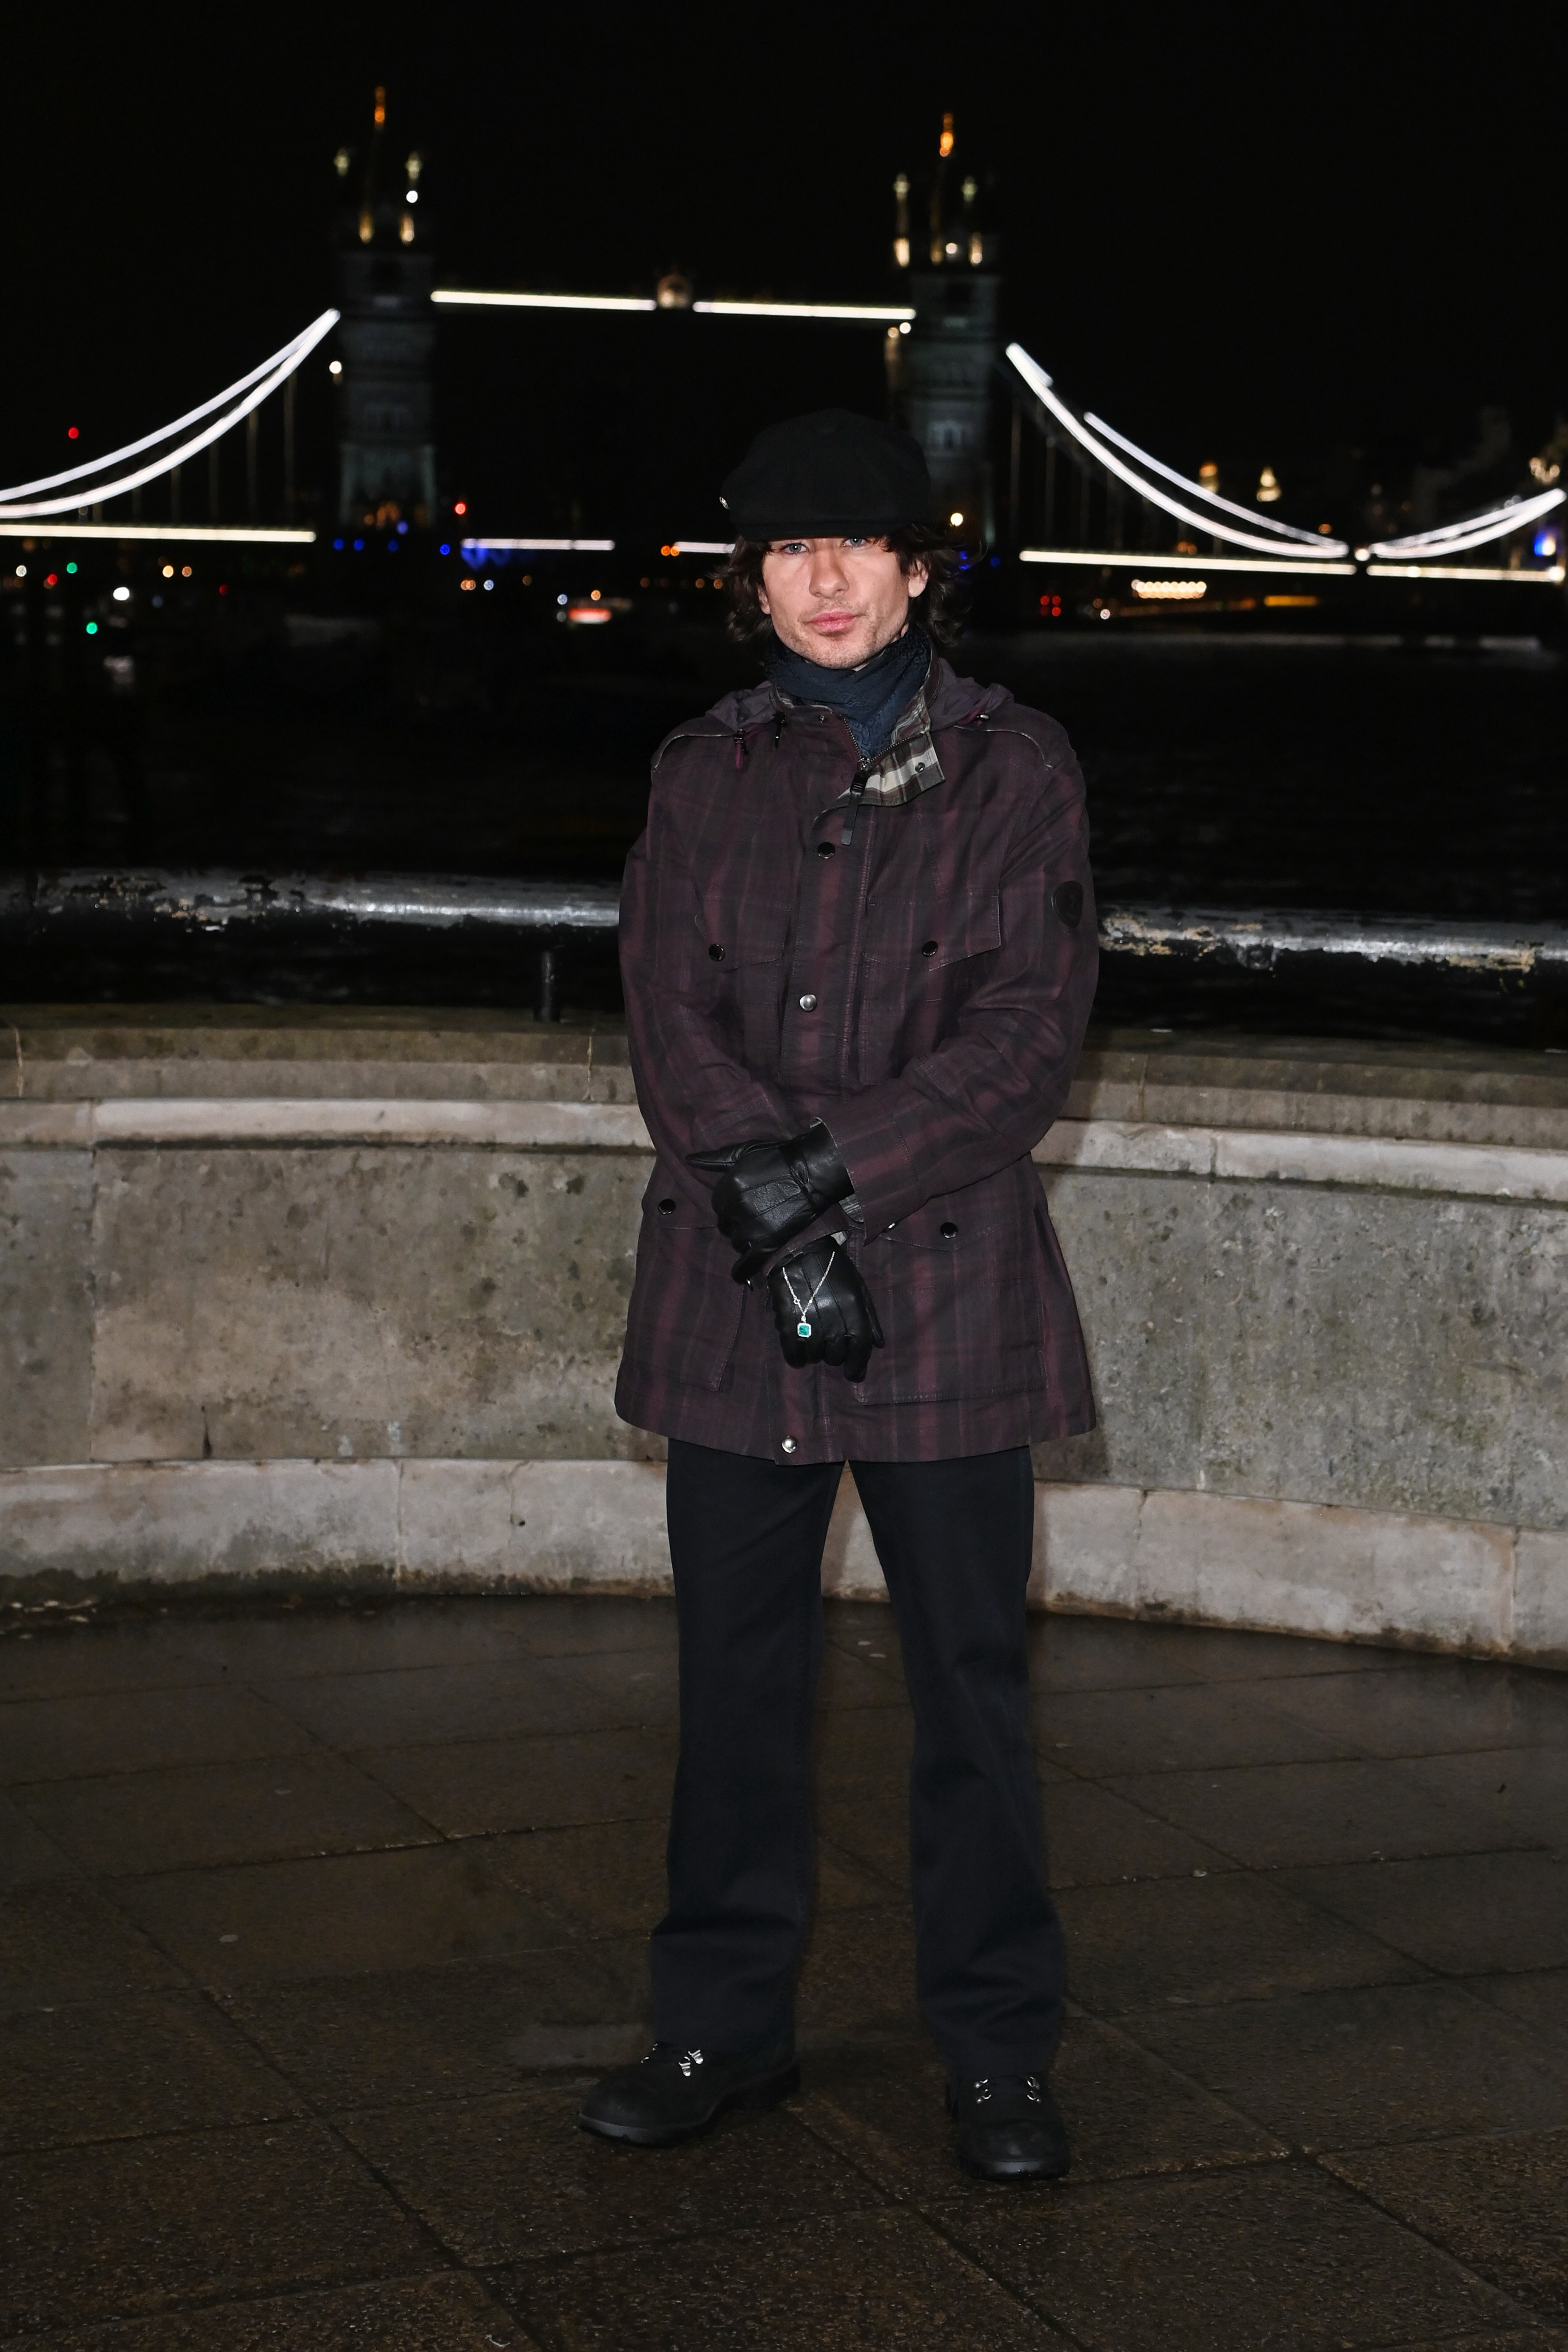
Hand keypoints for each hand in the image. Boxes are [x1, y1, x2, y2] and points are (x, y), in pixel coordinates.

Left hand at [687, 1123, 850, 1280]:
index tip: (742, 1204)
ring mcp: (752, 1227)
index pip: (717, 1204)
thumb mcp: (746, 1151)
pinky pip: (747, 1263)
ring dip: (745, 1239)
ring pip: (736, 1242)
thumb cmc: (781, 1157)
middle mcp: (736, 1208)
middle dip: (735, 1223)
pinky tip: (739, 1275)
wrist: (813, 1171)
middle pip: (726, 1225)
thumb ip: (716, 1159)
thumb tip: (689, 1160)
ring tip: (760, 1232)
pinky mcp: (768, 1243)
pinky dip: (742, 1271)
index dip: (729, 1206)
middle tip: (754, 1217)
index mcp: (729, 1186)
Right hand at [767, 1236, 883, 1382]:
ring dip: (816, 1355)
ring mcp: (810, 1322)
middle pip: (837, 1355)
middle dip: (835, 1356)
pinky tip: (798, 1355)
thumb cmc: (834, 1269)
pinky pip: (794, 1353)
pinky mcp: (788, 1322)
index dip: (858, 1366)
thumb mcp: (859, 1288)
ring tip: (813, 1341)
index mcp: (854, 1309)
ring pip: (816, 1356)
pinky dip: (797, 1358)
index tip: (854, 1375)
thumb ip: (870, 1317)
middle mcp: (834, 1319)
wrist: (799, 1250)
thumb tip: (879, 1344)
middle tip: (829, 1345)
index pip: (860, 1347)